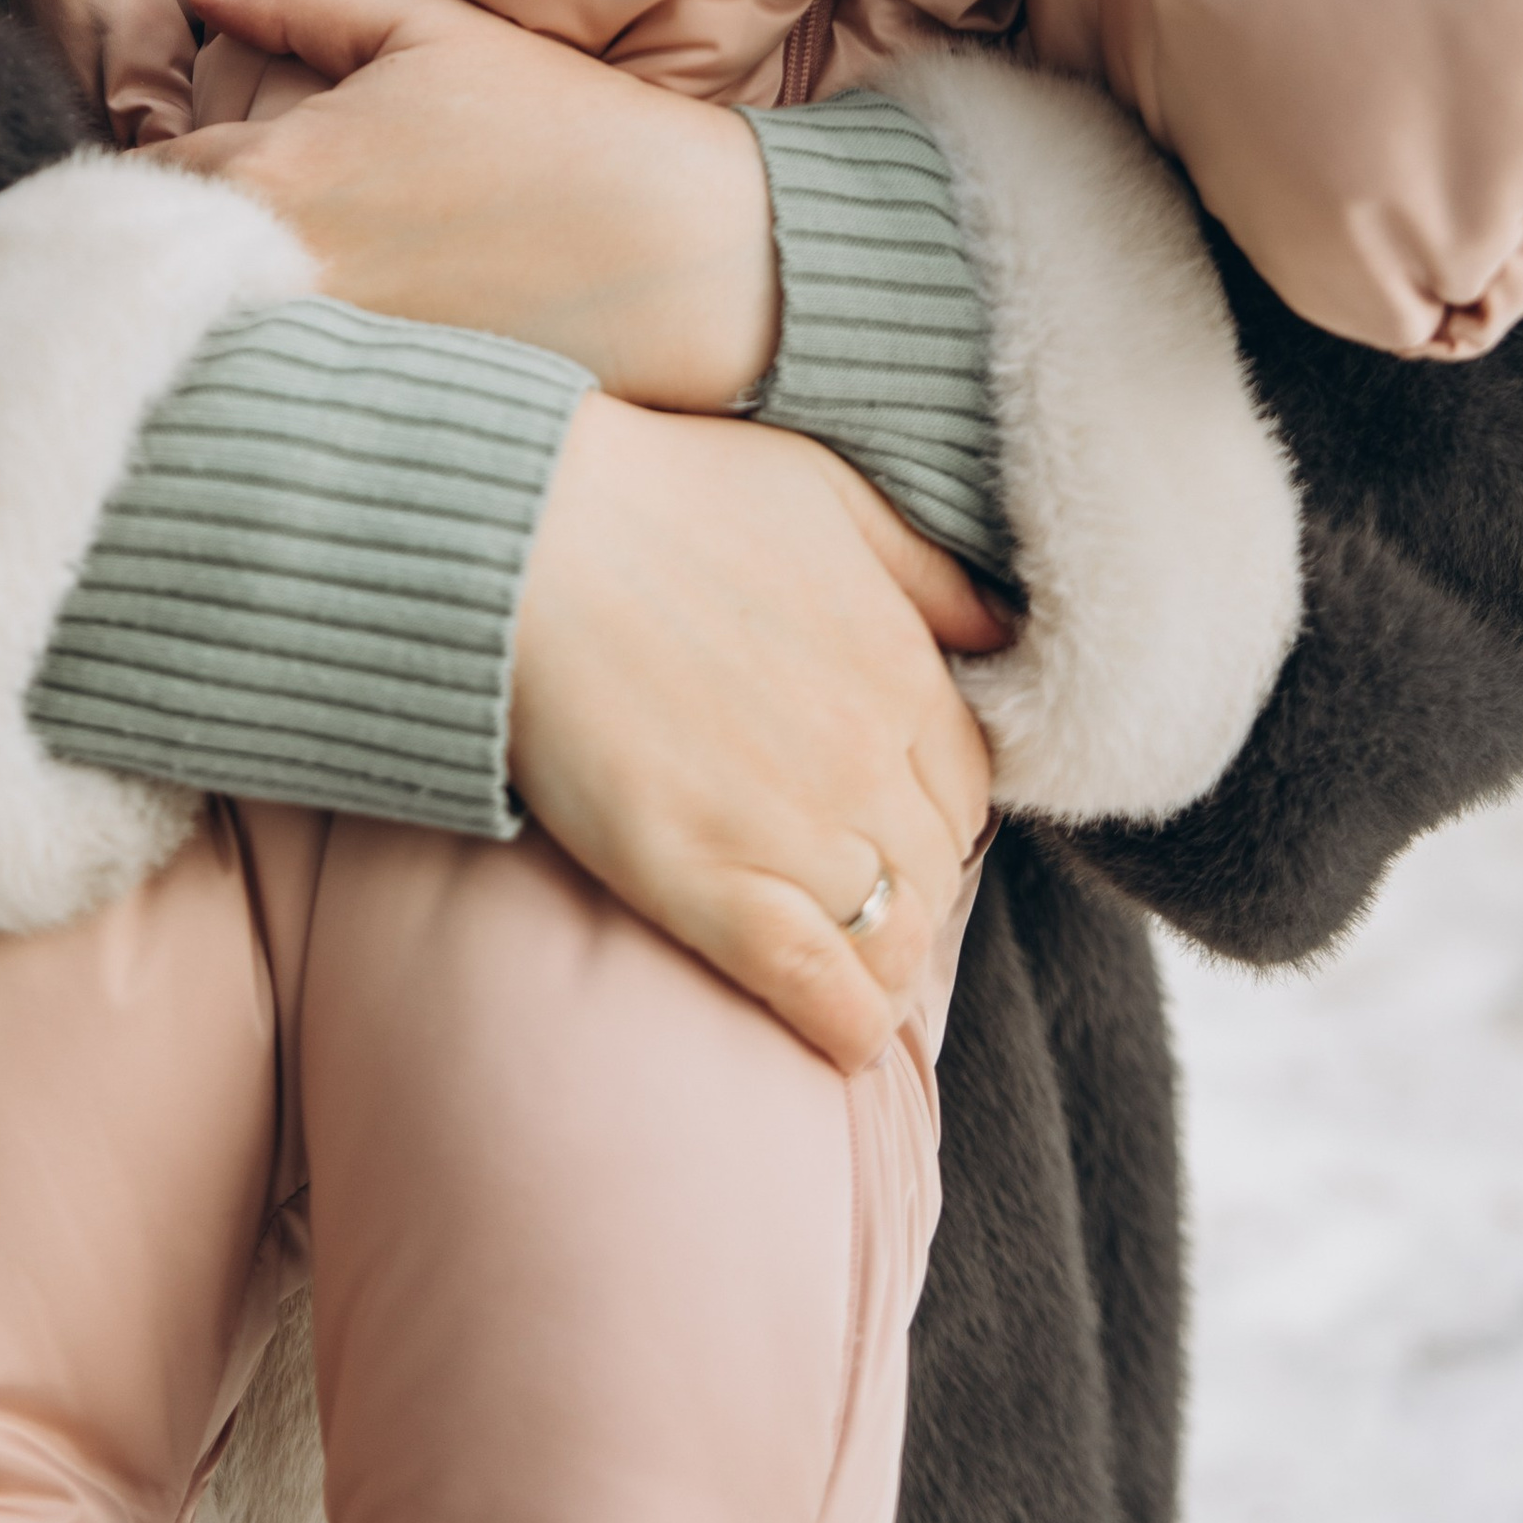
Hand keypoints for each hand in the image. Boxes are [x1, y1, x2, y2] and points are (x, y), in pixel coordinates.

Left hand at [162, 0, 782, 410]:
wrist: (684, 255)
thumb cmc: (564, 130)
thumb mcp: (432, 32)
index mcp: (283, 176)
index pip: (141, 181)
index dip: (138, 172)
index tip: (154, 172)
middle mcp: (284, 279)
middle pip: (156, 272)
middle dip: (157, 248)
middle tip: (178, 233)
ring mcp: (326, 358)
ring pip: (211, 337)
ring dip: (207, 311)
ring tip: (235, 289)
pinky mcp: (374, 410)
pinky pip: (283, 387)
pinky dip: (276, 365)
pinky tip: (311, 342)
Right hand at [506, 393, 1005, 1073]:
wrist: (522, 536)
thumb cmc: (662, 494)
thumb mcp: (826, 490)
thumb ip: (925, 569)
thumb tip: (1000, 630)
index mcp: (899, 666)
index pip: (967, 787)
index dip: (935, 815)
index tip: (893, 823)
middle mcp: (864, 755)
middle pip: (935, 868)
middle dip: (911, 887)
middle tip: (855, 892)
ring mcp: (788, 826)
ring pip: (890, 937)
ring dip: (885, 961)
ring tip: (851, 969)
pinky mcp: (704, 882)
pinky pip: (813, 984)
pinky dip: (844, 1022)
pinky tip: (838, 1032)